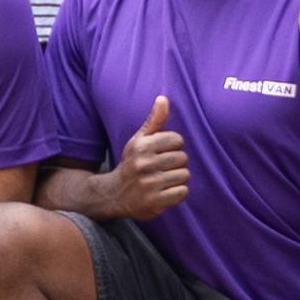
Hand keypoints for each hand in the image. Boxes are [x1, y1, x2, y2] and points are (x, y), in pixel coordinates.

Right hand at [112, 95, 186, 219]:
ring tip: (165, 179)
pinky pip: (182, 192)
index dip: (173, 146)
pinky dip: (178, 192)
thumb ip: (154, 120)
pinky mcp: (155, 201)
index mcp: (141, 146)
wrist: (115, 194)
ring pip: (184, 175)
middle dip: (176, 163)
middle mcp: (144, 164)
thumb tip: (163, 98)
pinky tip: (167, 191)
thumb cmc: (132, 162)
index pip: (176, 139)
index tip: (163, 152)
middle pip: (182, 157)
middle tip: (164, 168)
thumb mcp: (139, 140)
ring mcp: (149, 184)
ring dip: (178, 178)